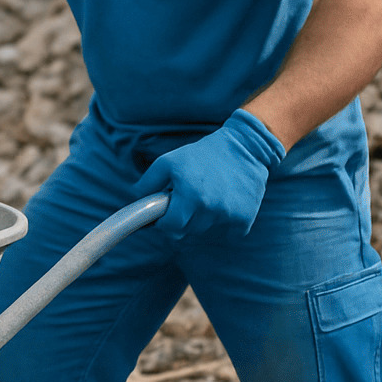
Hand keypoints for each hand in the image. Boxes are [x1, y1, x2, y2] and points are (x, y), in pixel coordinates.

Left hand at [134, 109, 285, 240]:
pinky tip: (224, 205)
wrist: (245, 147)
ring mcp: (228, 214)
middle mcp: (209, 207)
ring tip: (205, 198)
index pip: (171, 228)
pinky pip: (229, 234)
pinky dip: (225, 225)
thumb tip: (135, 199)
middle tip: (186, 202)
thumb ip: (148, 182)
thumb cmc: (202, 154)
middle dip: (182, 220)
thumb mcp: (169, 161)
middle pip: (187, 231)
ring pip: (206, 230)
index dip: (164, 224)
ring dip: (202, 220)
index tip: (165, 216)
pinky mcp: (245, 218)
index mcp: (189, 195)